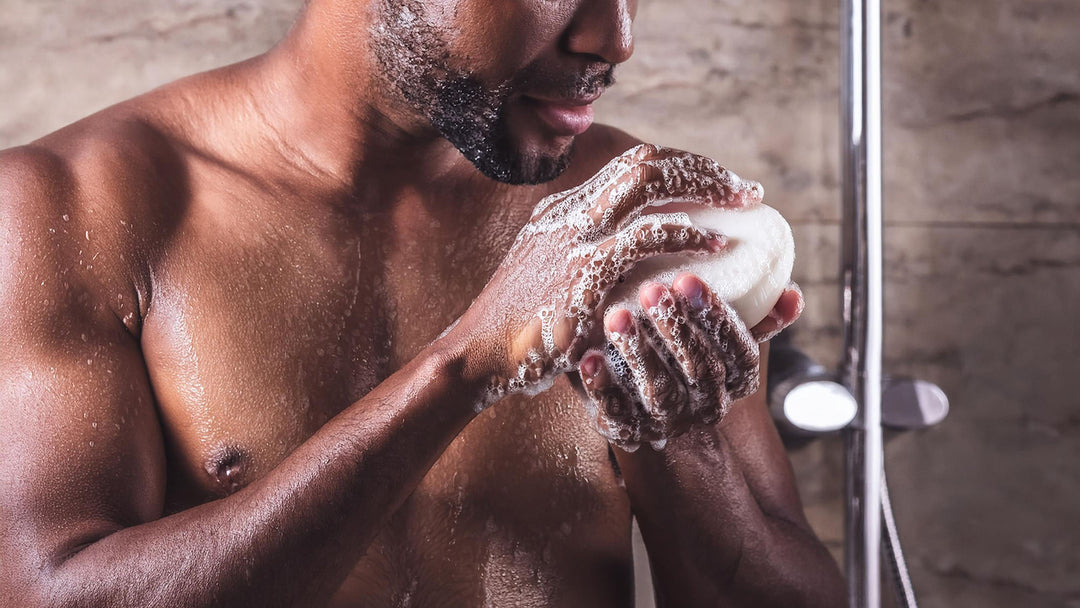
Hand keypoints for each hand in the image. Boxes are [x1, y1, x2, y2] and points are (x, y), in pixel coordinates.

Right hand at [448, 144, 763, 407]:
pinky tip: (715, 246)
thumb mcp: (551, 279)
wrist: (478, 356)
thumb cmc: (520, 329)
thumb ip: (588, 261)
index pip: (630, 166)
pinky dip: (687, 234)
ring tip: (743, 203)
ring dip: (703, 185)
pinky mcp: (583, 268)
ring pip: (648, 180)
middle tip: (745, 190)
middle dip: (702, 167)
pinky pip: (647, 236)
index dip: (681, 168)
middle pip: (645, 161)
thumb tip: (637, 267)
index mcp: (562, 209)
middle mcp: (569, 210)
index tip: (718, 185)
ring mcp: (574, 234)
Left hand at [574, 274, 802, 448]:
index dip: (715, 317)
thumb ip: (758, 318)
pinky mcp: (631, 432)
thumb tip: (791, 292)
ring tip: (616, 316)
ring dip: (638, 352)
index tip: (688, 280)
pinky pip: (617, 415)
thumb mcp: (728, 345)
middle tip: (650, 289)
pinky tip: (587, 360)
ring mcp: (668, 422)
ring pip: (658, 391)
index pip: (737, 351)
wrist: (666, 427)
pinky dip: (602, 388)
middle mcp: (706, 405)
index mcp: (734, 381)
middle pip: (698, 368)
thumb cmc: (695, 363)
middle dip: (675, 327)